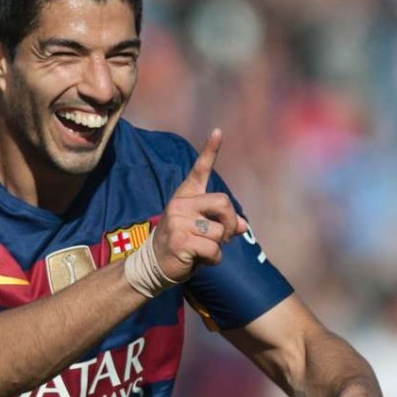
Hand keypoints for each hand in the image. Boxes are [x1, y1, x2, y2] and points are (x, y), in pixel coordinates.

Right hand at [152, 129, 247, 280]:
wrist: (154, 265)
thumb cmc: (183, 243)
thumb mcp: (203, 230)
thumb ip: (224, 223)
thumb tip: (242, 226)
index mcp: (186, 196)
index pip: (199, 170)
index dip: (210, 151)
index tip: (218, 131)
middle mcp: (181, 204)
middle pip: (223, 203)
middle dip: (230, 223)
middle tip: (224, 236)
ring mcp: (178, 221)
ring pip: (220, 231)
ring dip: (219, 246)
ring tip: (202, 249)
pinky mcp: (180, 240)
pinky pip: (213, 249)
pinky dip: (213, 259)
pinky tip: (199, 260)